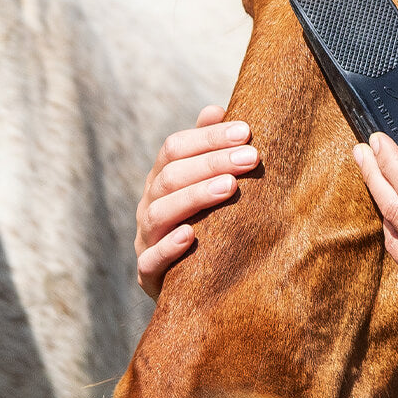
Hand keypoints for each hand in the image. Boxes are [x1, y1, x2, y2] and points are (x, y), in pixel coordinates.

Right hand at [135, 106, 258, 297]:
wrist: (194, 287)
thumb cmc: (207, 225)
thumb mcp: (207, 186)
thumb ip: (208, 149)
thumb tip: (215, 109)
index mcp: (161, 179)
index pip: (174, 148)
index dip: (208, 138)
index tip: (246, 131)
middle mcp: (149, 205)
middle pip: (170, 176)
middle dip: (212, 163)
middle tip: (251, 158)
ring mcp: (146, 239)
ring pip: (160, 213)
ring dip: (195, 197)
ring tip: (230, 187)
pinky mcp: (149, 275)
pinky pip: (150, 260)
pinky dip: (168, 247)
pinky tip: (191, 236)